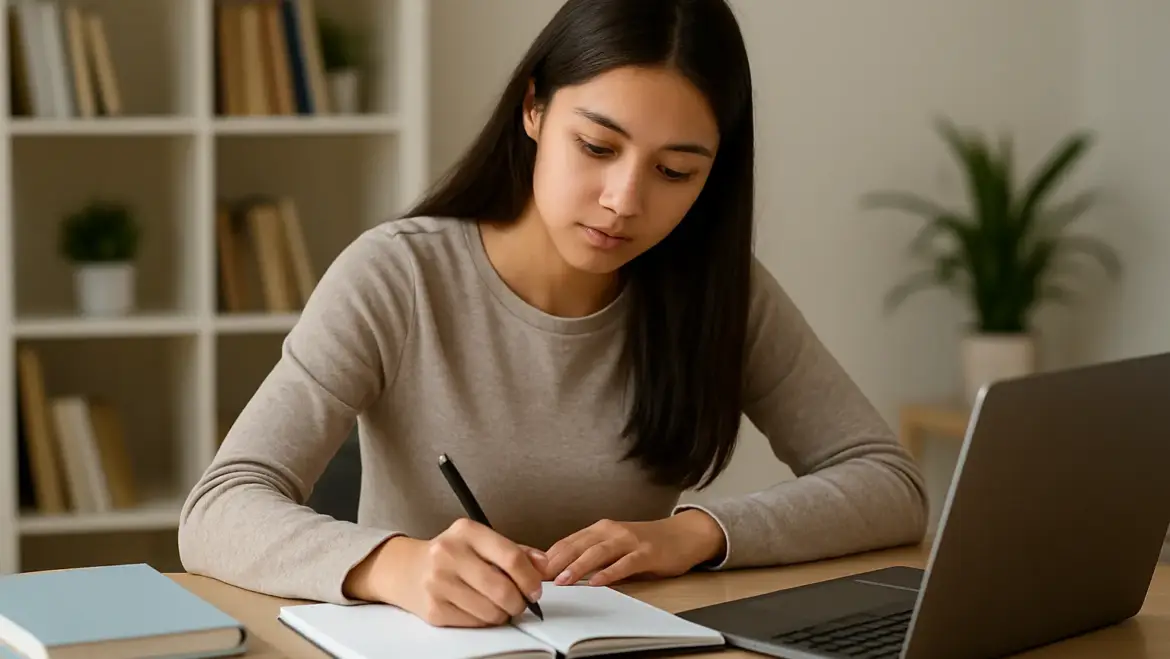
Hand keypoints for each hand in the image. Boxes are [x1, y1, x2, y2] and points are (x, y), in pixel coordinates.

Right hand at [343, 518, 546, 626]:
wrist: (405, 569)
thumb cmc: (450, 554)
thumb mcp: (480, 542)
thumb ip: (515, 550)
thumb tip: (544, 565)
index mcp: (466, 531)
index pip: (511, 556)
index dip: (530, 578)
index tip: (535, 588)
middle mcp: (449, 553)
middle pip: (502, 589)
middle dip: (519, 602)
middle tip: (521, 602)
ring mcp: (438, 582)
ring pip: (491, 611)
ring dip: (503, 614)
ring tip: (499, 606)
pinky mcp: (433, 609)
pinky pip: (474, 623)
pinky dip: (484, 621)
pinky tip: (479, 609)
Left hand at [542, 510, 725, 586]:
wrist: (683, 534)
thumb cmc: (645, 543)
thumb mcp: (614, 545)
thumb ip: (592, 554)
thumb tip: (560, 571)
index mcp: (600, 529)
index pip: (567, 542)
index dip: (547, 557)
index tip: (530, 571)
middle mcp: (612, 531)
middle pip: (577, 545)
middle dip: (555, 562)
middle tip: (537, 577)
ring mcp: (630, 541)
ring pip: (598, 552)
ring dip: (578, 566)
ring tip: (562, 581)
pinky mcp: (647, 553)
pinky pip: (625, 563)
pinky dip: (610, 572)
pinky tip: (598, 582)